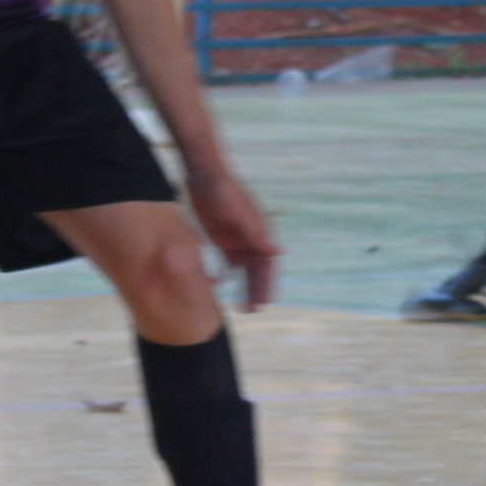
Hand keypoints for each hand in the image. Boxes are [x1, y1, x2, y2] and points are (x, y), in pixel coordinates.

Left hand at [185, 162, 281, 311]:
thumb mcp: (240, 214)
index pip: (267, 264)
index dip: (266, 284)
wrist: (204, 174)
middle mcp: (252, 237)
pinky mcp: (222, 237)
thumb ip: (257, 234)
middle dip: (257, 290)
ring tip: (243, 306)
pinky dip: (228, 274)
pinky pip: (229, 261)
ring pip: (244, 268)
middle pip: (257, 269)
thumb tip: (280, 253)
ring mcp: (237, 238)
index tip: (263, 303)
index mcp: (260, 232)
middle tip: (253, 311)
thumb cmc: (224, 192)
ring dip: (245, 286)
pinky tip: (222, 287)